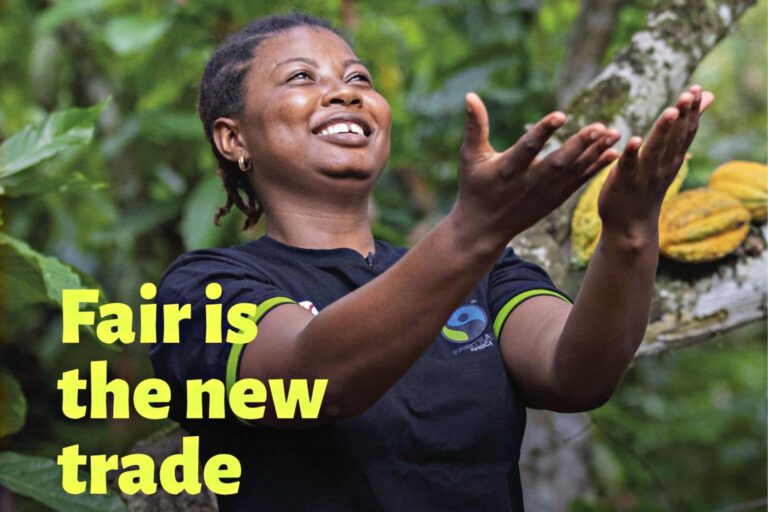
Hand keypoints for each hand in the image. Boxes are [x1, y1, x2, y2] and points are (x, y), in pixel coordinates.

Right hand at [455, 92, 620, 240]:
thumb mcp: (470, 157)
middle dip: (580, 145)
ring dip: (595, 153)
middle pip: (558, 162)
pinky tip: (612, 153)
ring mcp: (545, 193)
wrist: (483, 229)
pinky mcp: (555, 199)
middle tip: (600, 127)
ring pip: (574, 171)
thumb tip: (470, 95)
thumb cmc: (475, 188)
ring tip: (614, 133)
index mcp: (508, 169)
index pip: (528, 148)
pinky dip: (596, 168)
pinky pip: (579, 182)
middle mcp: (529, 182)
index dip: (544, 131)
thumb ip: (475, 126)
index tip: (561, 115)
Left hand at [598, 85, 714, 239]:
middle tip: (689, 93)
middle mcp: (662, 166)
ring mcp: (644, 175)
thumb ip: (678, 135)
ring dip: (663, 130)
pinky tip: (635, 139)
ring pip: (655, 150)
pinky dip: (632, 153)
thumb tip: (697, 110)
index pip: (686, 132)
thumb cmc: (647, 187)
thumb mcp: (667, 160)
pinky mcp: (624, 183)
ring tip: (671, 111)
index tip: (697, 90)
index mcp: (672, 159)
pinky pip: (628, 166)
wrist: (630, 226)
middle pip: (675, 138)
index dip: (692, 112)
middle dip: (683, 115)